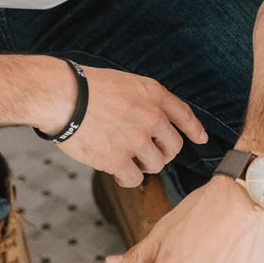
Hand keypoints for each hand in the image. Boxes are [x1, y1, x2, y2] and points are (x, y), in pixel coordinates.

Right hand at [53, 65, 207, 186]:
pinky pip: (135, 179)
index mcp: (154, 95)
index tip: (201, 139)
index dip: (194, 129)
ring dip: (142, 165)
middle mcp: (152, 117)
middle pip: (173, 147)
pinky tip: (116, 172)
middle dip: (162, 153)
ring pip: (156, 165)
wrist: (62, 96)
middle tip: (145, 155)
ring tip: (124, 158)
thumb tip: (155, 126)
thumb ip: (145, 102)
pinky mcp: (119, 159)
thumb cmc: (85, 88)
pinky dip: (126, 178)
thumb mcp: (125, 83)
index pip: (184, 115)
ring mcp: (137, 139)